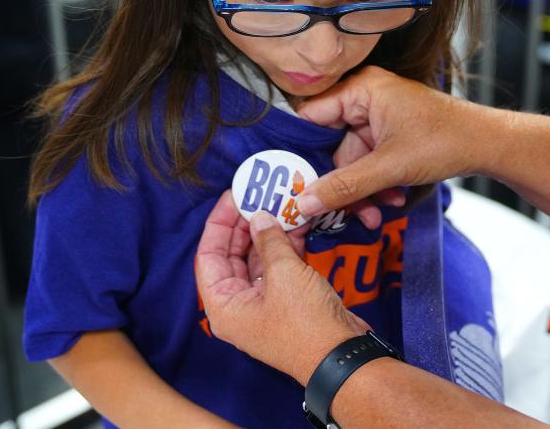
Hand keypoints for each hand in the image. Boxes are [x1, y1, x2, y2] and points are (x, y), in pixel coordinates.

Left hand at [195, 191, 364, 382]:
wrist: (342, 355)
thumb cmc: (306, 323)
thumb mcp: (285, 274)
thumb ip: (269, 241)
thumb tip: (260, 217)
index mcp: (224, 306)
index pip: (208, 255)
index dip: (218, 223)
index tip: (234, 196)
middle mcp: (238, 306)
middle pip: (232, 256)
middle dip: (245, 224)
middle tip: (258, 195)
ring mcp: (263, 304)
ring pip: (257, 260)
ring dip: (268, 233)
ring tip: (279, 204)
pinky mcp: (286, 302)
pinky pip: (278, 268)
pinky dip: (285, 246)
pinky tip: (296, 224)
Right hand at [295, 66, 484, 217]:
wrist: (487, 145)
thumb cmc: (445, 140)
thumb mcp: (389, 167)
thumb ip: (344, 186)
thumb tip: (303, 203)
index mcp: (361, 89)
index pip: (310, 118)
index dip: (298, 152)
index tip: (290, 184)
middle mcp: (365, 98)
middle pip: (330, 145)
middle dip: (339, 183)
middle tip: (335, 212)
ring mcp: (377, 118)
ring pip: (350, 161)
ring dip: (361, 191)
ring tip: (375, 214)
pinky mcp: (389, 135)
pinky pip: (368, 163)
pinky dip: (375, 185)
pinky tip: (392, 200)